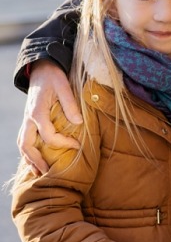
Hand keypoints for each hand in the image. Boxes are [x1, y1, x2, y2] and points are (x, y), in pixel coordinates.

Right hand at [19, 60, 81, 174]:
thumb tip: (78, 123)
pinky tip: (34, 160)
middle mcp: (28, 118)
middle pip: (26, 145)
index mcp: (37, 112)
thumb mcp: (64, 86)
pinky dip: (27, 151)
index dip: (63, 143)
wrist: (41, 68)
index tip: (77, 146)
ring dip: (29, 159)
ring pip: (21, 144)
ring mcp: (26, 120)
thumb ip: (70, 104)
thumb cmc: (54, 76)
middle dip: (36, 160)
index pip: (48, 135)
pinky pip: (23, 139)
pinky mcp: (28, 120)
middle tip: (48, 172)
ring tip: (38, 172)